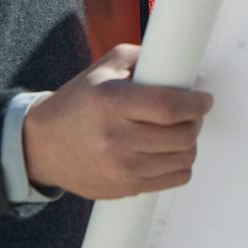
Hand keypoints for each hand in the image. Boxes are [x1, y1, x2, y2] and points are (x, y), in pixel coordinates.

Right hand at [22, 44, 212, 199]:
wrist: (42, 146)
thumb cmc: (78, 101)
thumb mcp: (105, 67)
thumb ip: (144, 58)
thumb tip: (182, 64)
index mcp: (111, 103)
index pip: (169, 108)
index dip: (196, 104)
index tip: (204, 99)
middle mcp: (115, 139)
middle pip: (181, 136)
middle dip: (195, 122)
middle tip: (192, 114)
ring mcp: (119, 169)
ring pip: (181, 160)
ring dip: (188, 144)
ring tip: (179, 132)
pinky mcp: (122, 189)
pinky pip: (171, 181)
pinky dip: (179, 165)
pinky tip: (169, 152)